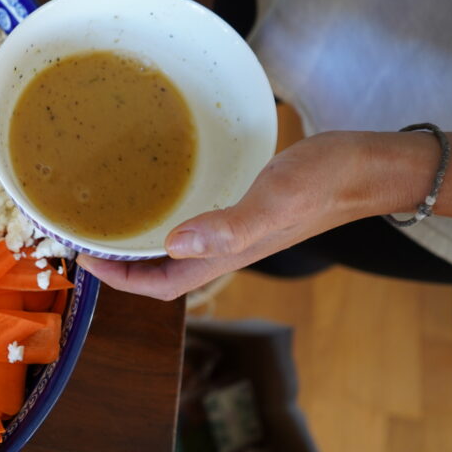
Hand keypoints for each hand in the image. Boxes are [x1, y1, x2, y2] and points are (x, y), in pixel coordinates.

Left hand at [76, 131, 419, 299]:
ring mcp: (233, 230)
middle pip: (158, 270)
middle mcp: (224, 249)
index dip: (117, 279)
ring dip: (138, 239)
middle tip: (83, 234)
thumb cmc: (326, 181)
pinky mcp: (241, 208)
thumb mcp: (276, 200)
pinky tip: (156, 188)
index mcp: (226, 256)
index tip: (82, 258)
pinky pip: (192, 220)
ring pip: (173, 248)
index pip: (157, 284)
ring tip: (106, 215)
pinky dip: (165, 213)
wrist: (369, 166)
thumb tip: (176, 243)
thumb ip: (231, 226)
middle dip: (118, 262)